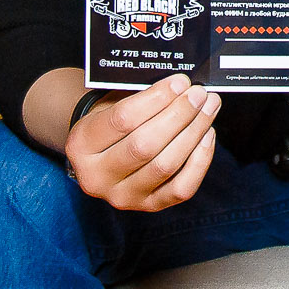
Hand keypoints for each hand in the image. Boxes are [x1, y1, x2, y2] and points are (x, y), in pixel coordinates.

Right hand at [65, 73, 219, 211]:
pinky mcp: (148, 206)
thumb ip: (140, 95)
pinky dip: (200, 160)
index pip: (122, 120)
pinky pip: (181, 188)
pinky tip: (207, 135)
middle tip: (199, 94)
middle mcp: (96, 177)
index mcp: (80, 145)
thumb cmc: (111, 120)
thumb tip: (182, 86)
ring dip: (193, 133)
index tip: (180, 82)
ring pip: (165, 166)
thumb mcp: (112, 103)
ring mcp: (123, 197)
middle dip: (178, 115)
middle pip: (144, 145)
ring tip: (209, 108)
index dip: (156, 99)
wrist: (102, 154)